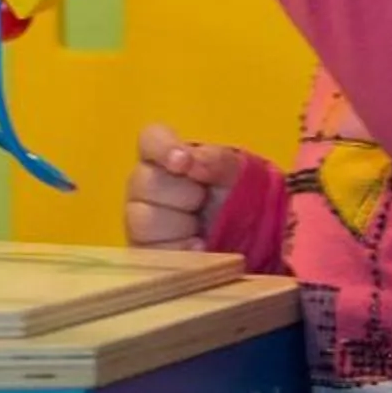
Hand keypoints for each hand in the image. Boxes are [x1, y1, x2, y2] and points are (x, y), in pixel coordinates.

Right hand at [126, 122, 245, 249]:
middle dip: (181, 194)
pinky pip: (150, 252)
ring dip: (179, 226)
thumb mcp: (238, 173)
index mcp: (167, 155)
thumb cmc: (238, 198)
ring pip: (142, 220)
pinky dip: (178, 251)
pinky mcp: (144, 251)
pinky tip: (198, 248)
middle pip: (143, 182)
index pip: (150, 139)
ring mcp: (141, 220)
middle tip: (202, 202)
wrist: (250, 239)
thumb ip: (217, 160)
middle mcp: (145, 184)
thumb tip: (193, 160)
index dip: (162, 148)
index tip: (183, 162)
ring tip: (201, 230)